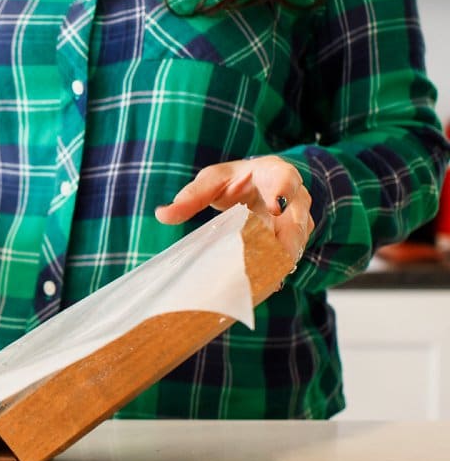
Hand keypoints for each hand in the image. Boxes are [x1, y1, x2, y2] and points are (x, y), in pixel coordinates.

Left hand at [154, 156, 314, 265]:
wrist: (260, 187)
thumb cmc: (236, 181)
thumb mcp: (212, 180)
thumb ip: (191, 196)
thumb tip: (162, 214)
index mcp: (274, 173)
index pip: (285, 179)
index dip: (283, 192)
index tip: (276, 207)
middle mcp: (294, 199)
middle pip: (298, 219)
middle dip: (290, 238)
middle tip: (279, 256)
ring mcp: (298, 223)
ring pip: (297, 243)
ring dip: (282, 261)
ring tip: (264, 279)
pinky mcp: (293, 242)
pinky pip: (288, 259)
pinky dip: (276, 272)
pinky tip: (261, 287)